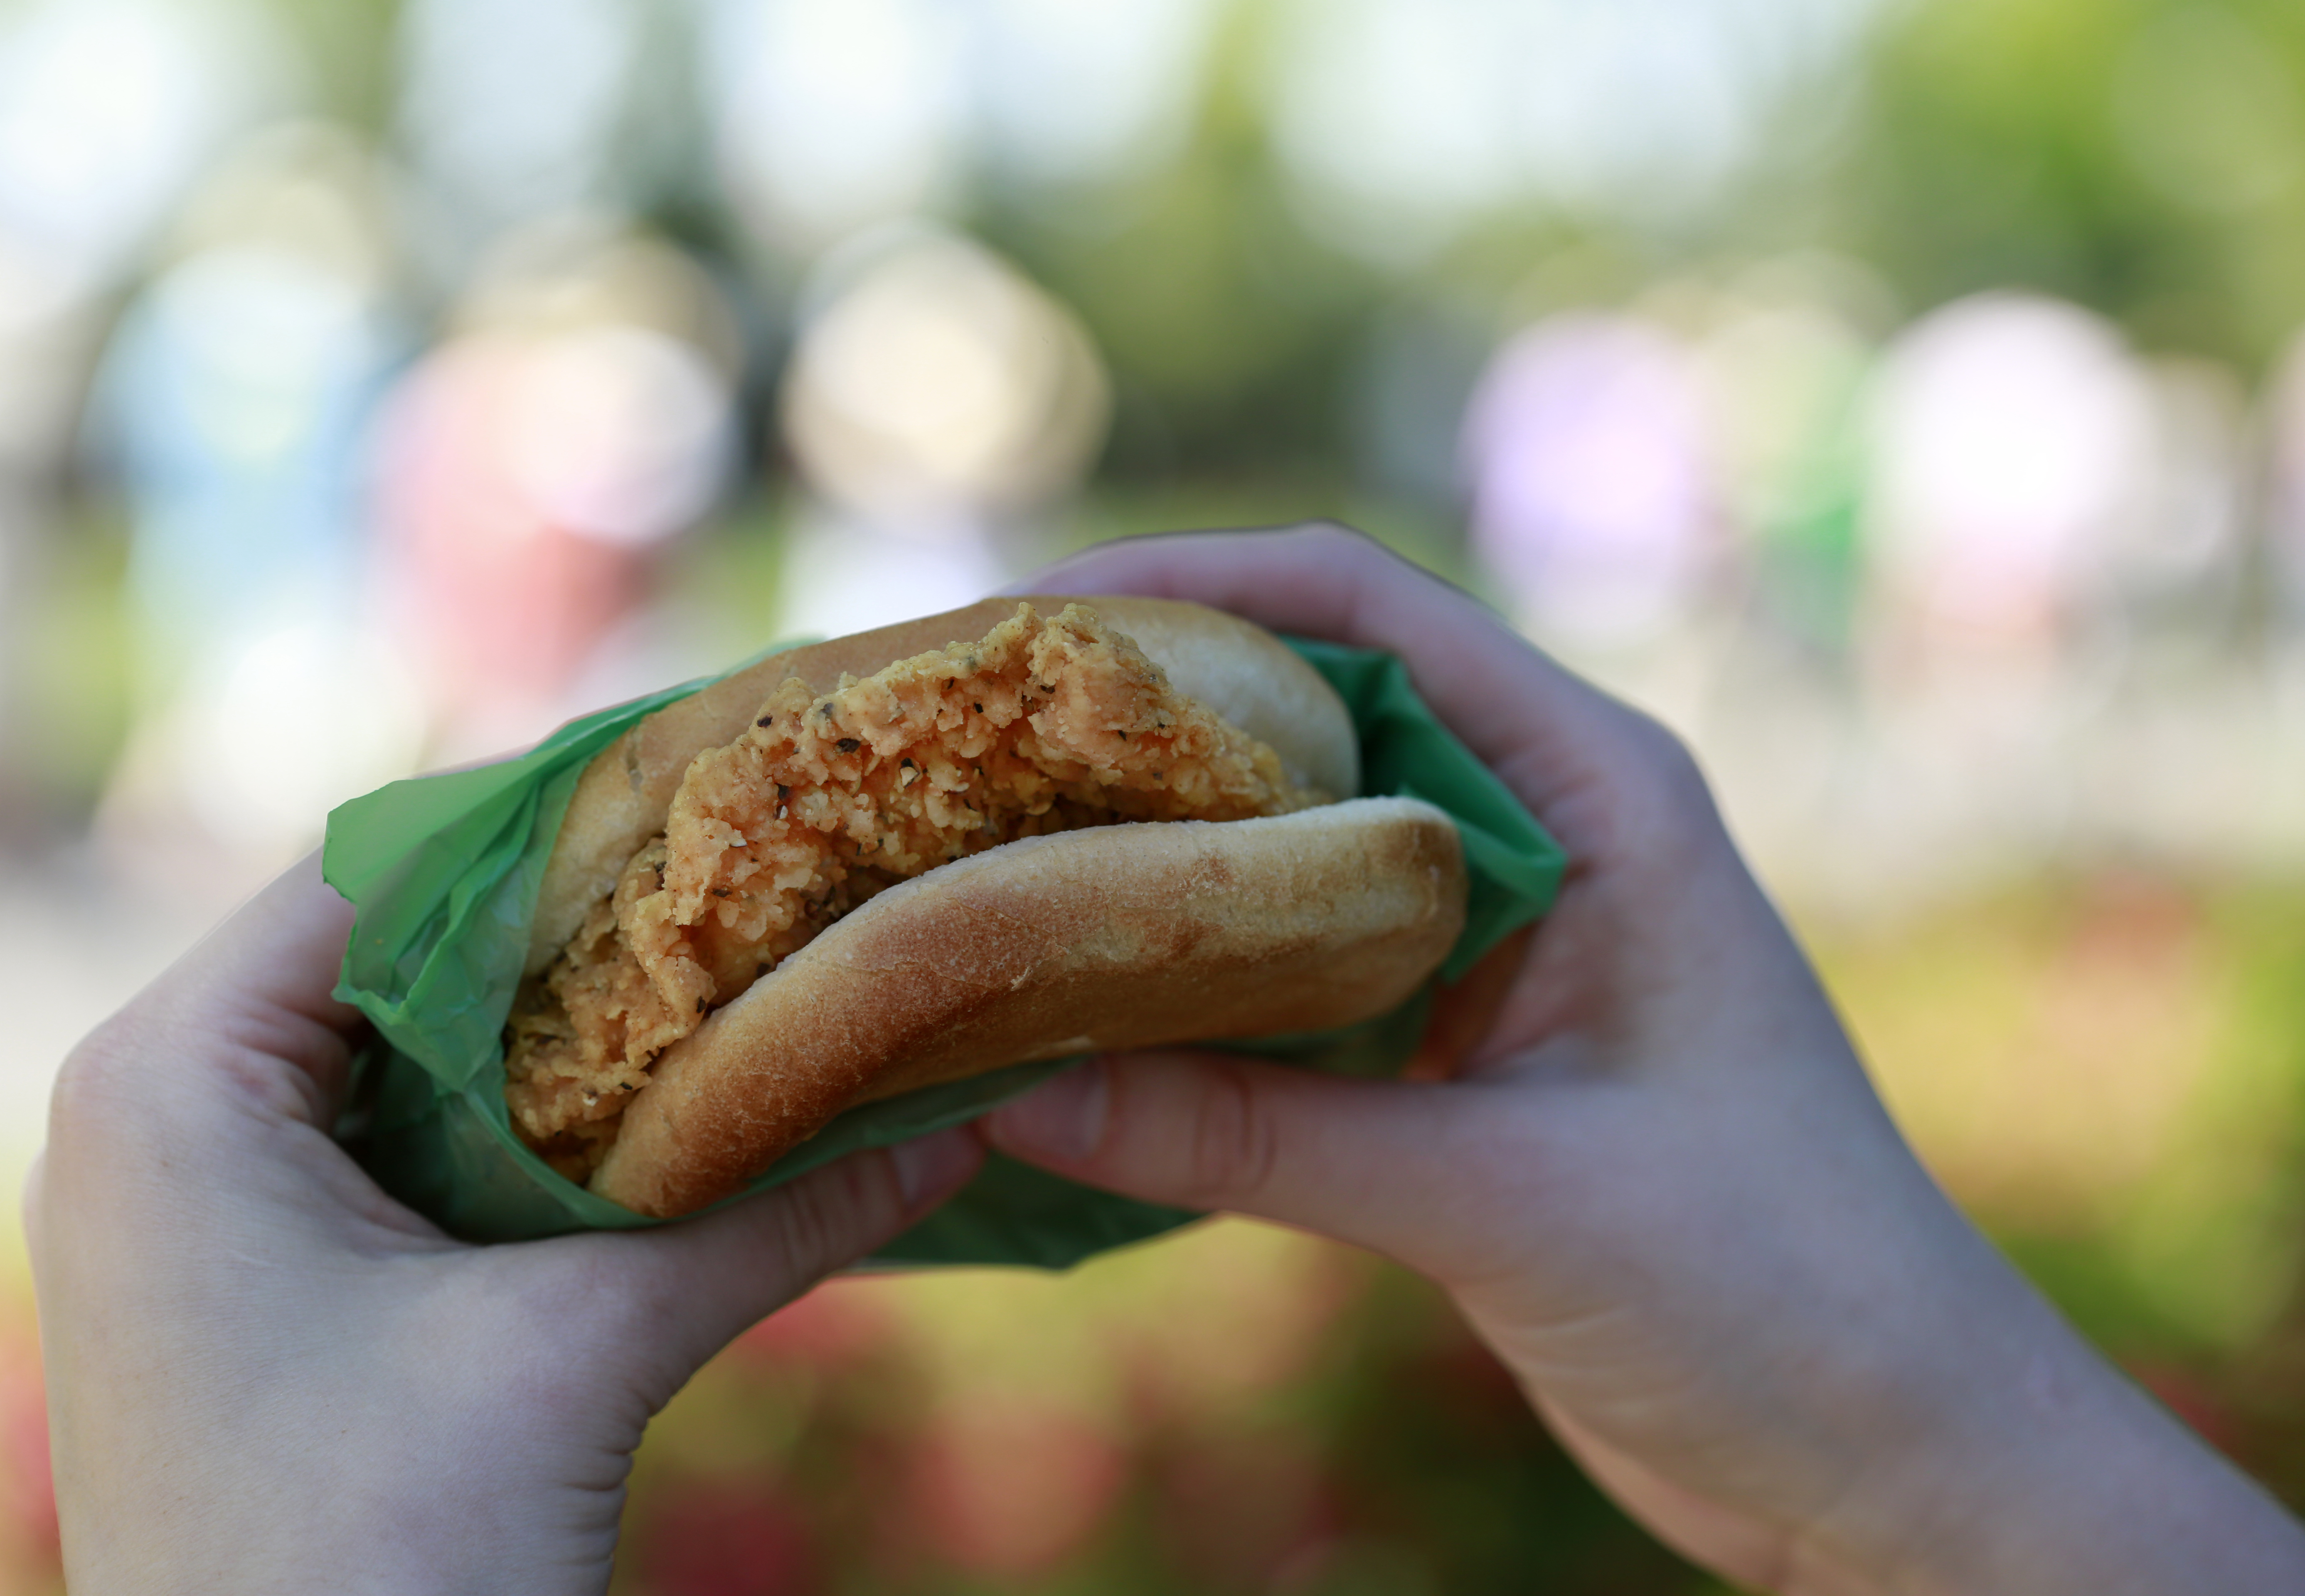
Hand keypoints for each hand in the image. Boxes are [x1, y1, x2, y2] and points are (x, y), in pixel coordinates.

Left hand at [27, 856, 982, 1594]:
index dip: (566, 817)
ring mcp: (206, 1196)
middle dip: (591, 923)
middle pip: (407, 946)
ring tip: (741, 969)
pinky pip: (410, 1137)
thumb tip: (968, 1111)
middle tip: (766, 873)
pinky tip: (670, 1107)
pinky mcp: (266, 1270)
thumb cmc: (376, 1563)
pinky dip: (536, 1118)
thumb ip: (776, 1212)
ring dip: (577, 1024)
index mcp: (174, 1078)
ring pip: (420, 1045)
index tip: (728, 779)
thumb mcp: (583, 1351)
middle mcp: (164, 1110)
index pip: (387, 864)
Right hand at [988, 523, 2304, 1593]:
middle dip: (1138, 721)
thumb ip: (1257, 1137)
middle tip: (960, 748)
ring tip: (978, 862)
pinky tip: (1069, 1005)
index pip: (1371, 613)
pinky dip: (1190, 983)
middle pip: (1306, 715)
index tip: (1032, 618)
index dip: (1197, 585)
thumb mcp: (1499, 1199)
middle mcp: (1541, 833)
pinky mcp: (1458, 1050)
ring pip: (1286, 852)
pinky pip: (1295, 977)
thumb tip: (1012, 1087)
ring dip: (1150, 858)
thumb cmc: (1772, 1291)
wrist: (1885, 1452)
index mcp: (1598, 791)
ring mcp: (1493, 941)